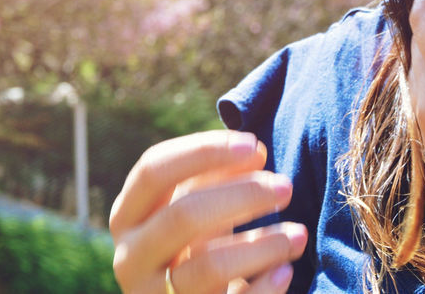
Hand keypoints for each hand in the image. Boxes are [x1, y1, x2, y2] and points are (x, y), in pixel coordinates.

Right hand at [110, 130, 307, 293]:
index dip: (203, 151)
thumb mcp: (194, 208)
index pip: (153, 170)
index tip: (254, 145)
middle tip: (286, 187)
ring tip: (298, 234)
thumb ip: (215, 175)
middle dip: (241, 195)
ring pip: (209, 267)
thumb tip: (255, 151)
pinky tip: (285, 270)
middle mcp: (129, 258)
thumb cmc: (192, 246)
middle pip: (183, 216)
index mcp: (125, 217)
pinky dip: (263, 287)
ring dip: (262, 246)